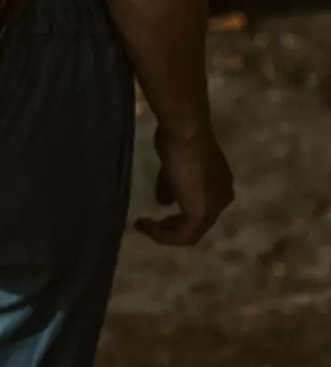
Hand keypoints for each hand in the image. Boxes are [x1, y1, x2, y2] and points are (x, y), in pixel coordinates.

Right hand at [135, 125, 234, 246]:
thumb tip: (163, 202)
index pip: (200, 210)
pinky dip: (162, 234)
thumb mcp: (173, 166)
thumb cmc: (178, 141)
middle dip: (170, 226)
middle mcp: (222, 199)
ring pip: (190, 233)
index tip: (156, 212)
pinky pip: (182, 234)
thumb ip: (170, 186)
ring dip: (165, 233)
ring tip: (143, 226)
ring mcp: (213, 207)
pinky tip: (144, 225)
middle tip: (148, 224)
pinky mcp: (200, 211)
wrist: (184, 132)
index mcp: (220, 187)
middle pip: (196, 225)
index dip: (177, 215)